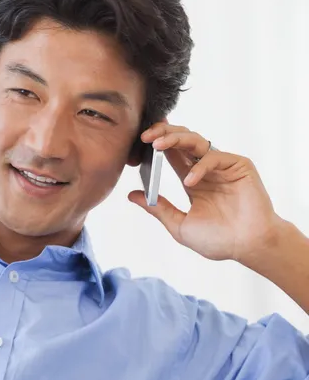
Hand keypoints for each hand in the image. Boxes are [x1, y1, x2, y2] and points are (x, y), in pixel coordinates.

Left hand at [128, 122, 282, 261]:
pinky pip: (214, 157)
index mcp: (192, 179)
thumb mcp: (180, 225)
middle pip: (181, 140)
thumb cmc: (218, 240)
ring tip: (157, 145)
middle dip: (162, 133)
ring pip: (196, 141)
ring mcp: (222, 166)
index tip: (138, 141)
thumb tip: (132, 195)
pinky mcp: (238, 165)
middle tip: (145, 136)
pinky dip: (199, 166)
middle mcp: (206, 169)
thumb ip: (158, 208)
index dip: (155, 143)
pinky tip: (190, 181)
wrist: (249, 246)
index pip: (171, 153)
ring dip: (175, 139)